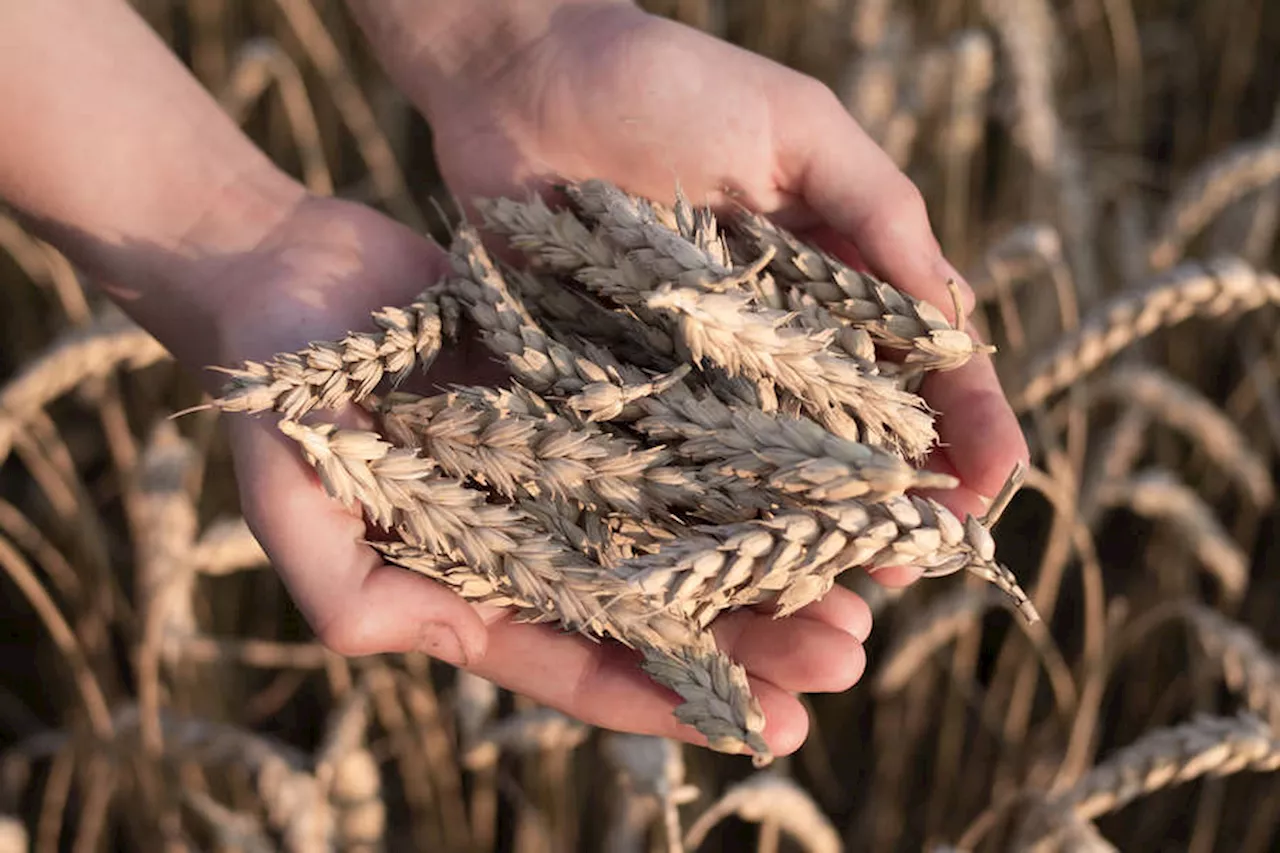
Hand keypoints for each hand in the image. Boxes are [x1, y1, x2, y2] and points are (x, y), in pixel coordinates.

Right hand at [214, 195, 870, 755]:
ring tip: (861, 586)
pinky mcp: (591, 395)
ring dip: (770, 560)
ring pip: (688, 527)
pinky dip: (743, 461)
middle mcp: (539, 537)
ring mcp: (571, 466)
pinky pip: (678, 436)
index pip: (587, 660)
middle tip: (848, 655)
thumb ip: (341, 583)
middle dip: (755, 638)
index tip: (772, 728)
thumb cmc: (279, 392)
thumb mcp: (292, 496)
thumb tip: (400, 642)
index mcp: (477, 586)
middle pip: (663, 605)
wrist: (292, 277)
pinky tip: (815, 474)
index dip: (674, 701)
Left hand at [417, 4, 1027, 530]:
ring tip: (845, 586)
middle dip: (897, 499)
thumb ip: (879, 213)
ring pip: (768, 470)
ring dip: (811, 530)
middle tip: (924, 560)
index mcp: (831, 280)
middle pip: (852, 435)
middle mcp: (772, 340)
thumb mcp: (798, 129)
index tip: (995, 479)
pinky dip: (703, 515)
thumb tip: (958, 319)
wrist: (522, 82)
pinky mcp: (616, 390)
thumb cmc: (670, 83)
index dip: (964, 422)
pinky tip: (731, 565)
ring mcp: (695, 373)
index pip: (918, 362)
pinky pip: (669, 463)